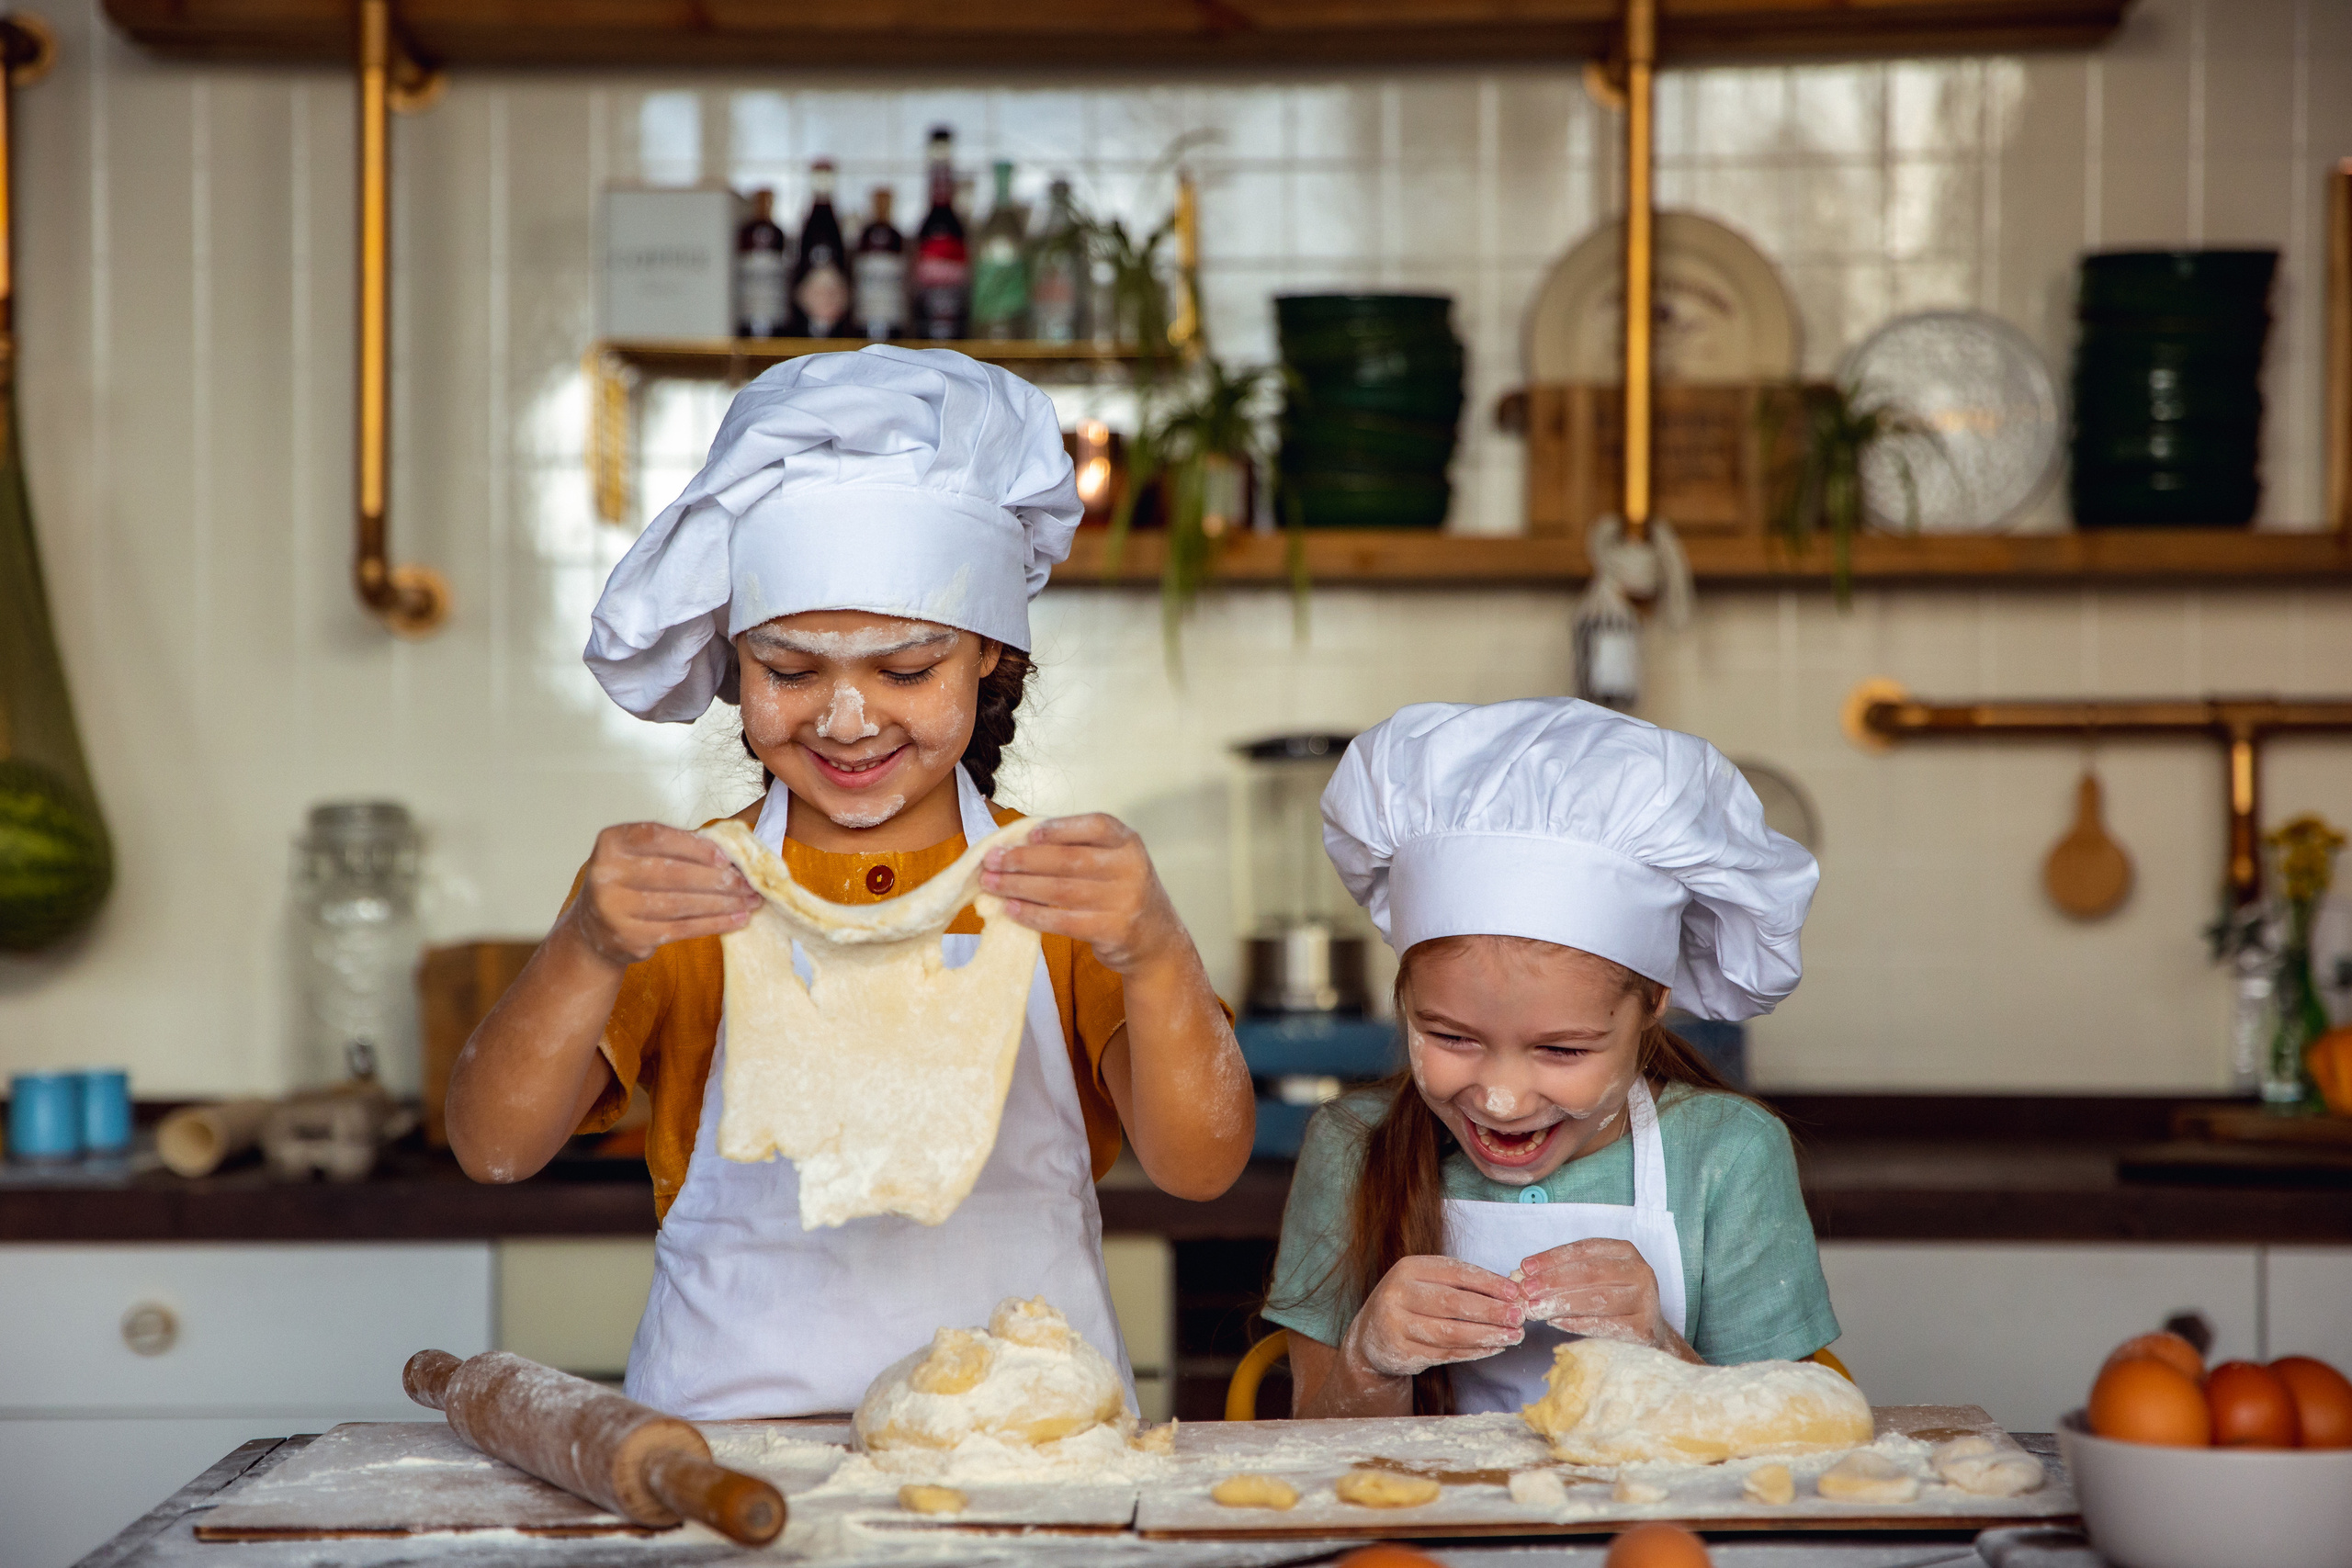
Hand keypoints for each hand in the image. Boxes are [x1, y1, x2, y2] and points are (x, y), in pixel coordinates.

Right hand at [562, 823, 759, 968]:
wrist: (593, 929)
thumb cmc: (629, 882)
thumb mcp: (639, 856)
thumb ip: (675, 848)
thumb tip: (732, 853)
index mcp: (611, 842)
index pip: (658, 837)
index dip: (695, 847)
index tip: (726, 857)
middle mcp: (606, 874)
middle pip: (673, 874)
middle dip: (717, 879)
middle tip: (748, 883)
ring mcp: (614, 908)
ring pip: (680, 904)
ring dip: (722, 903)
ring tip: (750, 901)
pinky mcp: (629, 937)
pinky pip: (681, 929)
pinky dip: (714, 924)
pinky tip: (736, 919)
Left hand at [978, 814, 1182, 972]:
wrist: (1156, 940)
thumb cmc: (1120, 893)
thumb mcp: (1112, 862)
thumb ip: (1077, 849)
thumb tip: (1017, 843)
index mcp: (1128, 842)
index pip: (1095, 825)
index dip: (1059, 828)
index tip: (1026, 834)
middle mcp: (1130, 868)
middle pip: (1068, 860)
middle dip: (1023, 860)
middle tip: (992, 861)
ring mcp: (1125, 901)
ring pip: (1061, 891)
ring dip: (1019, 887)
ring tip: (991, 883)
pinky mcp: (1114, 930)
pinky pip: (1063, 921)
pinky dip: (1032, 915)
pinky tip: (1010, 909)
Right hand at [1341, 1256, 1525, 1378]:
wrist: (1371, 1336)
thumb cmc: (1411, 1304)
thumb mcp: (1428, 1284)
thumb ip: (1462, 1285)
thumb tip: (1510, 1292)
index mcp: (1410, 1268)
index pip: (1455, 1272)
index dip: (1488, 1282)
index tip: (1514, 1292)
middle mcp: (1398, 1293)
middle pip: (1453, 1303)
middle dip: (1491, 1310)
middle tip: (1519, 1317)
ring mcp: (1395, 1324)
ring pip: (1450, 1332)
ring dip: (1487, 1335)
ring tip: (1513, 1336)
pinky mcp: (1399, 1352)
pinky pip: (1444, 1353)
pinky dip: (1473, 1352)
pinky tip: (1493, 1348)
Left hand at [1516, 1238, 1672, 1350]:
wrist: (1648, 1333)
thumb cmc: (1612, 1302)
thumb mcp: (1591, 1280)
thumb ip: (1562, 1275)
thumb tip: (1522, 1276)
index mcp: (1624, 1252)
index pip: (1584, 1250)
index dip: (1552, 1258)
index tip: (1524, 1267)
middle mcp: (1639, 1271)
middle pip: (1589, 1273)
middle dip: (1552, 1281)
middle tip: (1525, 1291)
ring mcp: (1645, 1300)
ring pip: (1596, 1299)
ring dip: (1560, 1303)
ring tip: (1534, 1309)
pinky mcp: (1643, 1328)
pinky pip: (1605, 1325)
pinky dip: (1577, 1324)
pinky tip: (1555, 1323)